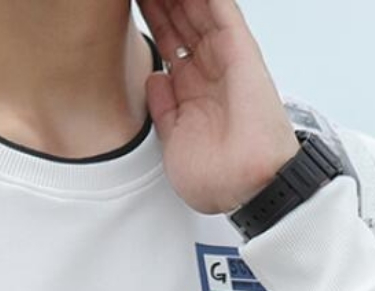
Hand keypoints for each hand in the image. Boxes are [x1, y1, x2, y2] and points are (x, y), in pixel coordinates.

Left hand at [137, 0, 299, 214]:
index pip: (169, 43)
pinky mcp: (240, 52)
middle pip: (181, 19)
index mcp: (193, 92)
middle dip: (159, 0)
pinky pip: (222, 9)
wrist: (246, 188)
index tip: (128, 5)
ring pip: (197, 8)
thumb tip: (153, 77)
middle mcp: (209, 72)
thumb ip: (163, 109)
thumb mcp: (175, 142)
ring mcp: (224, 60)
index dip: (150, 19)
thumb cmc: (218, 178)